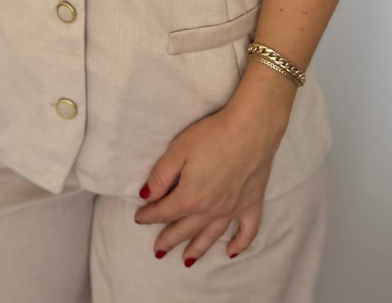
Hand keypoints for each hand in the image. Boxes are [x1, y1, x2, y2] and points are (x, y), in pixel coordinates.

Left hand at [133, 102, 287, 263]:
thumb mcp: (177, 151)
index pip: (164, 211)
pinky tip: (231, 253)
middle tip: (158, 251)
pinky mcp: (251, 205)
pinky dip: (239, 245)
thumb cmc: (211, 136)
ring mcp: (232, 210)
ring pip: (211, 236)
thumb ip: (160, 177)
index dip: (149, 215)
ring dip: (197, 249)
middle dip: (169, 239)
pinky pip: (246, 232)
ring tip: (187, 261)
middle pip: (185, 229)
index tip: (139, 218)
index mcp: (190, 198)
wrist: (250, 130)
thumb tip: (146, 197)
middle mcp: (210, 211)